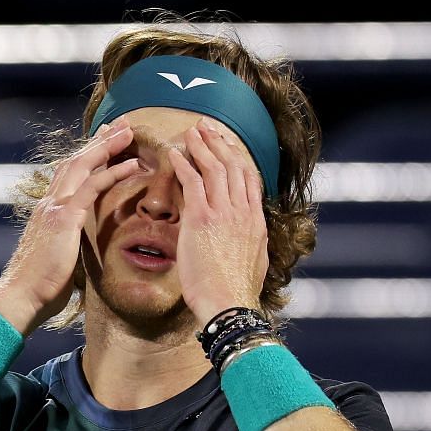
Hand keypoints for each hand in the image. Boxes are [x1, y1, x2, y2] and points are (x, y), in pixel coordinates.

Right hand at [0, 123, 139, 334]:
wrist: (21, 296)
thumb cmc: (39, 287)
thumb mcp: (57, 259)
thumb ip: (67, 245)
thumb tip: (77, 250)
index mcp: (47, 212)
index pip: (69, 175)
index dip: (88, 157)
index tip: (106, 143)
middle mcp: (49, 203)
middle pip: (76, 162)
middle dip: (99, 142)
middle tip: (121, 126)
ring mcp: (55, 208)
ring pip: (82, 166)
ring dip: (107, 147)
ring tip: (128, 132)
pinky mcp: (64, 218)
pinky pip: (92, 187)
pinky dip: (112, 173)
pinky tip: (131, 164)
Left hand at [172, 120, 267, 325]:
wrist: (229, 303)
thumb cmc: (236, 291)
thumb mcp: (254, 261)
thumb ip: (250, 243)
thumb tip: (249, 239)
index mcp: (256, 220)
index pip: (249, 179)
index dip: (237, 158)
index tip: (227, 145)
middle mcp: (243, 211)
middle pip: (234, 167)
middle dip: (219, 144)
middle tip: (206, 128)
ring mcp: (224, 213)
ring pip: (215, 169)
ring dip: (202, 147)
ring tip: (191, 132)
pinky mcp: (202, 220)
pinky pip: (193, 184)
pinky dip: (184, 166)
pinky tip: (175, 154)